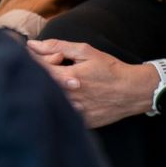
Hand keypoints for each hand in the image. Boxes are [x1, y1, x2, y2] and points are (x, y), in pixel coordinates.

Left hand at [26, 39, 153, 127]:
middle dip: (41, 75)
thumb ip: (57, 46)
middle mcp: (69, 96)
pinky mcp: (80, 122)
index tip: (45, 57)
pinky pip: (62, 113)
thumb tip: (32, 44)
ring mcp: (74, 111)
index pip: (37, 69)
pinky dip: (61, 104)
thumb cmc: (110, 69)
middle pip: (40, 85)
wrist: (133, 91)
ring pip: (49, 101)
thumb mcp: (86, 51)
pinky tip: (72, 97)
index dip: (35, 61)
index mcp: (68, 77)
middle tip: (57, 70)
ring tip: (67, 84)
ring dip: (50, 91)